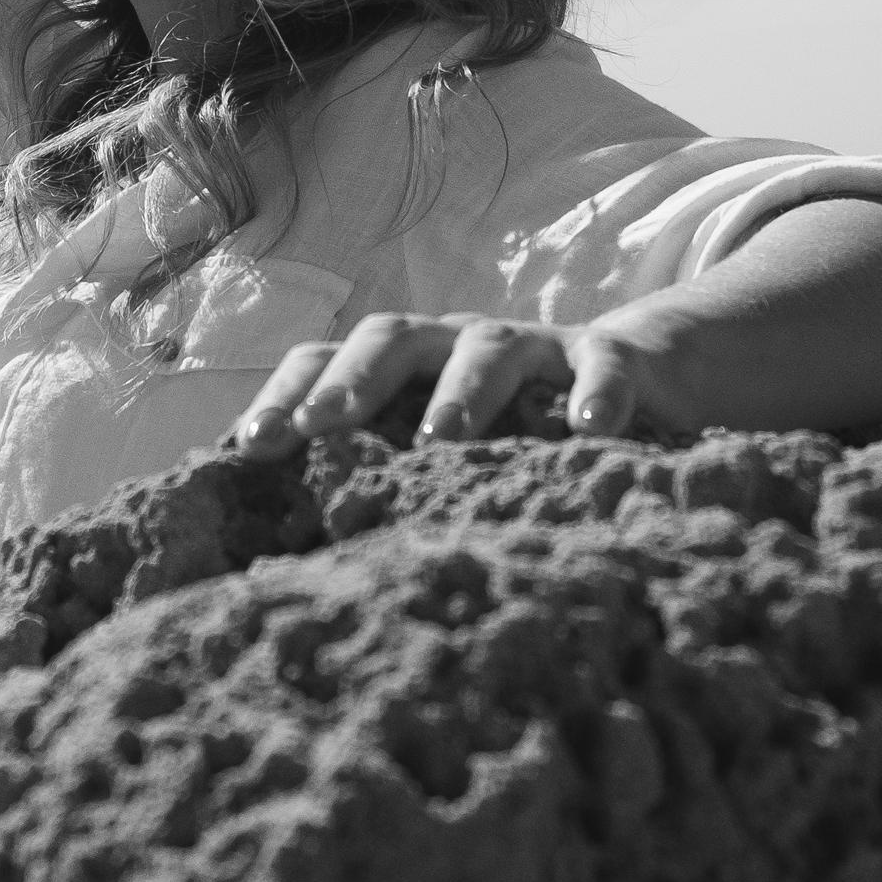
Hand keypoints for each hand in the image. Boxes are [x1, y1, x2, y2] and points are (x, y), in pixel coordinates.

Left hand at [230, 307, 700, 452]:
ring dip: (460, 390)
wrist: (633, 373)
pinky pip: (602, 364)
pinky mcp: (606, 358)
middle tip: (319, 426)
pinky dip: (595, 391)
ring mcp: (530, 347)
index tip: (248, 445)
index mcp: (403, 367)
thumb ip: (375, 476)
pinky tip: (591, 427)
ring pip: (487, 349)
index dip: (285, 396)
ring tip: (441, 437)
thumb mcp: (436, 447)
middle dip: (351, 380)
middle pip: (392, 338)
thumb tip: (275, 543)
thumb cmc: (510, 429)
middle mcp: (454, 346)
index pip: (326, 361)